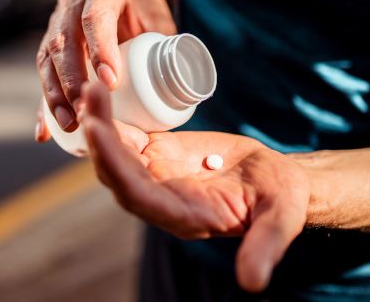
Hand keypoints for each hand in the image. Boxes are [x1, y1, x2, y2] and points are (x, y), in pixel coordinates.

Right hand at [35, 0, 175, 140]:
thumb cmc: (142, 9)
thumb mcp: (157, 16)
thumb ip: (164, 43)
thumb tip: (175, 80)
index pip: (95, 18)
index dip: (100, 50)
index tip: (110, 83)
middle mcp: (71, 4)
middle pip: (63, 43)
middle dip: (71, 81)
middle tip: (85, 110)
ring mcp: (55, 25)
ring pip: (46, 60)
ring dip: (55, 96)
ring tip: (69, 124)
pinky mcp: (49, 48)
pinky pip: (43, 77)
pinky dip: (44, 106)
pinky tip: (45, 132)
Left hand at [80, 82, 310, 291]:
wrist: (273, 179)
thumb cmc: (279, 199)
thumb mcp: (279, 219)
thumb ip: (265, 246)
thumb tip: (254, 284)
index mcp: (181, 217)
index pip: (138, 196)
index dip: (117, 166)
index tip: (99, 133)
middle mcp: (159, 199)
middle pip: (116, 173)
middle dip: (100, 139)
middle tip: (90, 97)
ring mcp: (155, 176)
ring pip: (116, 153)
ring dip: (100, 123)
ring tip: (91, 88)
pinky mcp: (157, 155)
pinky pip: (127, 138)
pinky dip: (113, 118)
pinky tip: (101, 92)